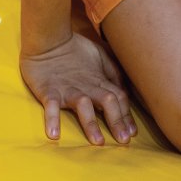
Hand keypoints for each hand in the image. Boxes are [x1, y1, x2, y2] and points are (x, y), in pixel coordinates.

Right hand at [20, 32, 137, 146]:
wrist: (48, 39)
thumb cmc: (76, 49)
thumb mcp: (100, 55)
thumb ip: (113, 72)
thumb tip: (127, 90)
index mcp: (99, 79)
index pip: (118, 97)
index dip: (126, 114)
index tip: (132, 133)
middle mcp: (87, 86)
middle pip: (107, 101)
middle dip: (117, 121)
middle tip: (124, 141)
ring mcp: (68, 89)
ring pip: (83, 105)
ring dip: (91, 123)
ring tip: (98, 141)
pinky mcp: (49, 91)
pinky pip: (51, 106)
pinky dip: (52, 119)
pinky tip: (54, 134)